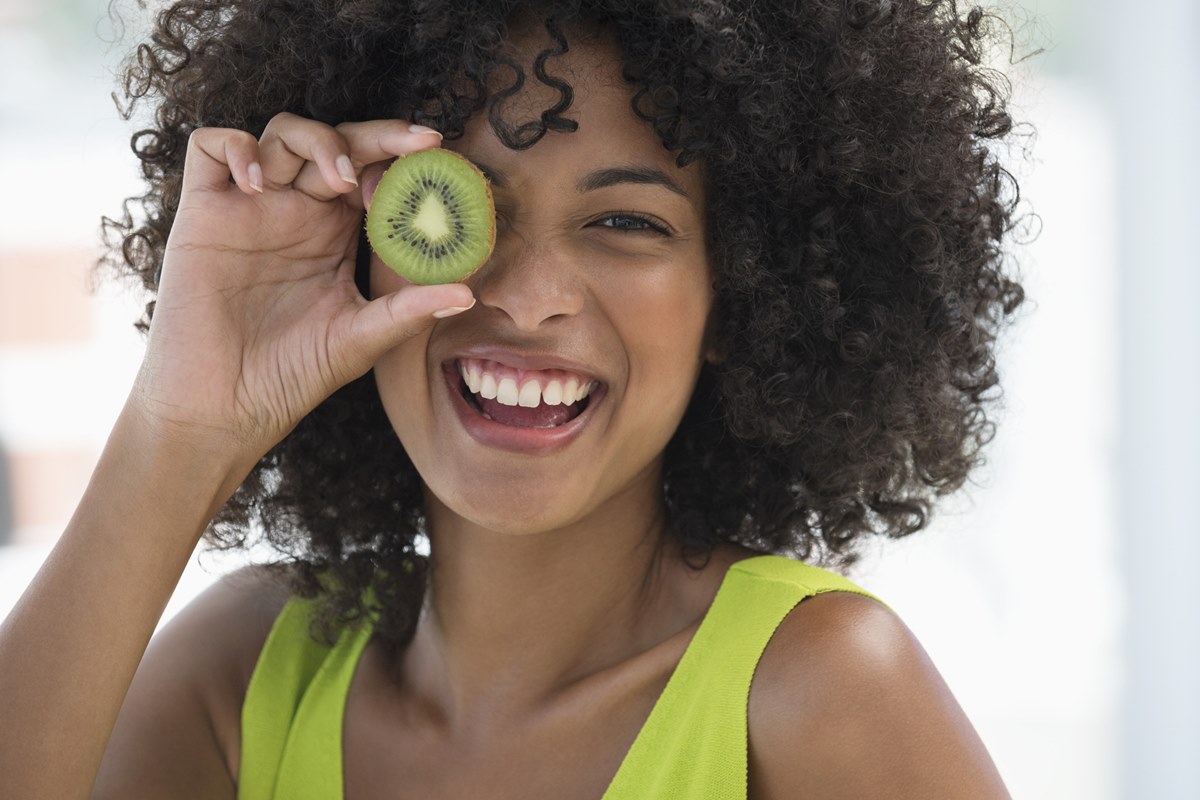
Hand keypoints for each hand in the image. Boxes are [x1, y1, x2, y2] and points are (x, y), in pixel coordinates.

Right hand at [130, 113, 473, 463]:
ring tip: (340, 179)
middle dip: (378, 134)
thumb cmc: (291, 375)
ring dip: (316, 140)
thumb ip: (408, 311)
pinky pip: (209, 148)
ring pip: (280, 133)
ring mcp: (249, 208)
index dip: (402, 164)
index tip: (436, 172)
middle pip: (336, 140)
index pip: (373, 172)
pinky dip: (235, 147)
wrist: (225, 409)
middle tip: (418, 144)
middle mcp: (296, 211)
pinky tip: (258, 185)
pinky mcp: (203, 215)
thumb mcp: (359, 339)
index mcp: (337, 233)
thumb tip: (469, 295)